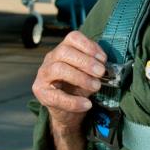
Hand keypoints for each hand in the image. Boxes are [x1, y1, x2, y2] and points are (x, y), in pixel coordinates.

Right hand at [32, 31, 106, 149]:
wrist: (67, 111)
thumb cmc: (78, 87)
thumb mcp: (88, 75)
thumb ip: (95, 68)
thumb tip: (108, 68)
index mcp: (63, 50)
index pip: (73, 37)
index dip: (89, 46)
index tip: (103, 59)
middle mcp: (51, 59)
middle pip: (64, 51)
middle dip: (86, 61)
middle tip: (101, 72)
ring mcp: (43, 75)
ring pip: (58, 68)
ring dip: (81, 77)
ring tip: (96, 87)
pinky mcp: (40, 92)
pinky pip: (56, 96)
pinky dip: (74, 101)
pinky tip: (87, 104)